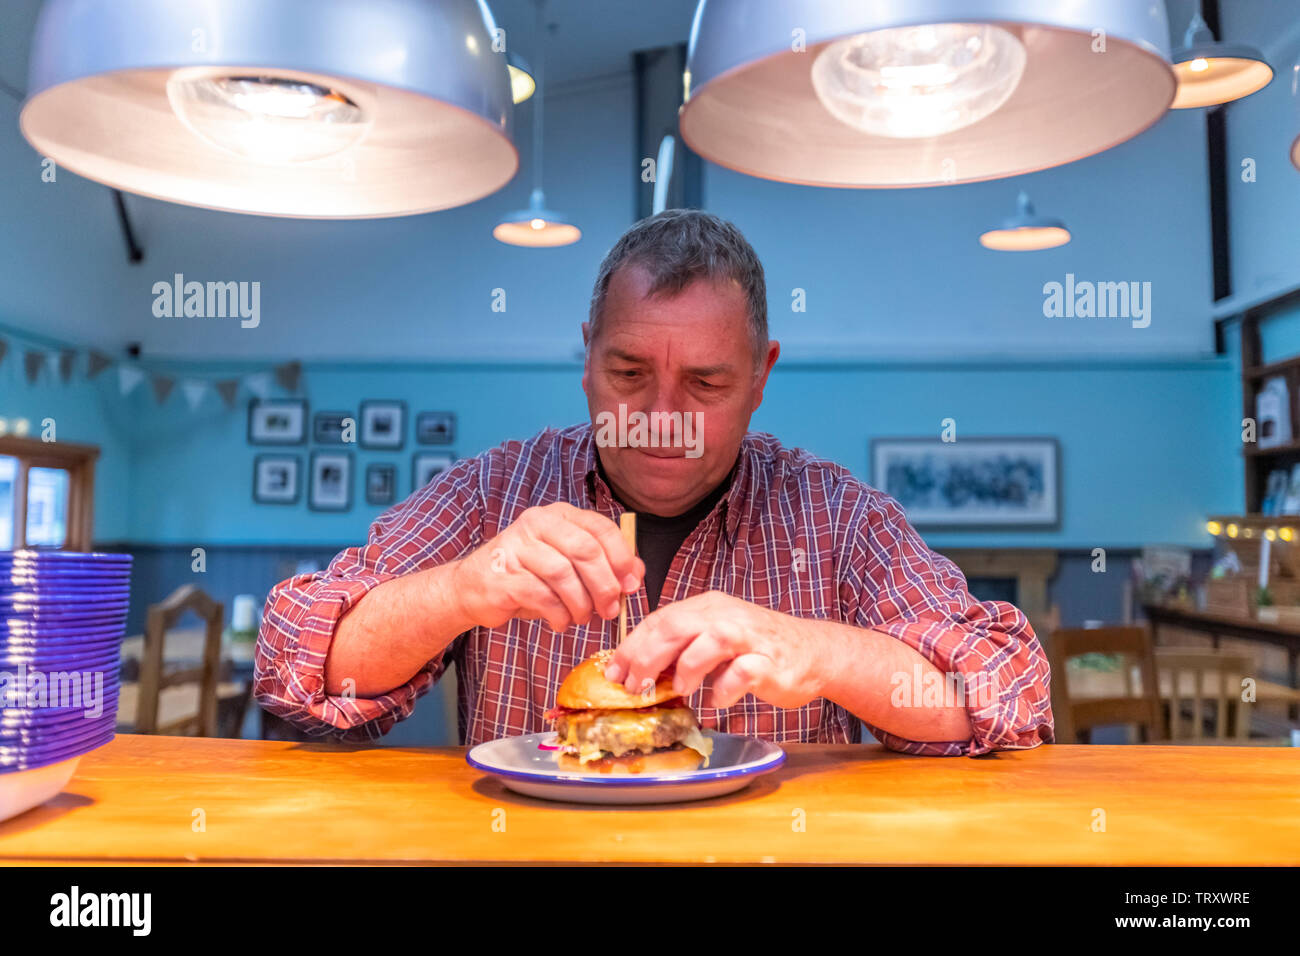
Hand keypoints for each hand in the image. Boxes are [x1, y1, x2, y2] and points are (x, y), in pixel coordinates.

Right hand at [451, 503, 642, 631]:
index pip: (601, 528)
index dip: (622, 558)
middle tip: (609, 610)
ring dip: (580, 604)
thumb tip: (636, 574)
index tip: (630, 585)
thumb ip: (603, 566)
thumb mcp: (568, 566)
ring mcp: (517, 546)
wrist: (473, 588)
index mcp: (559, 515)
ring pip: (563, 574)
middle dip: (604, 585)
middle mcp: (537, 523)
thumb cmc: (528, 577)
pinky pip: (542, 596)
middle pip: (585, 550)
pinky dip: (558, 614)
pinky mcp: (503, 575)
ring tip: (581, 618)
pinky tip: (560, 622)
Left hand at [602, 591, 827, 709]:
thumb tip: (639, 671)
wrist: (813, 652)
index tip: (613, 672)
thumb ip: (682, 649)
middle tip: (634, 686)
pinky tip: (716, 702)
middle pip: (677, 627)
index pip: (660, 620)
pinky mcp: (770, 662)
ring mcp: (750, 637)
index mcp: (708, 608)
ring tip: (679, 690)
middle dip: (647, 657)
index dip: (632, 646)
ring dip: (686, 668)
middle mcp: (726, 616)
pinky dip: (724, 690)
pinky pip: (743, 672)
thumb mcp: (715, 639)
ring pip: (710, 640)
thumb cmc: (757, 648)